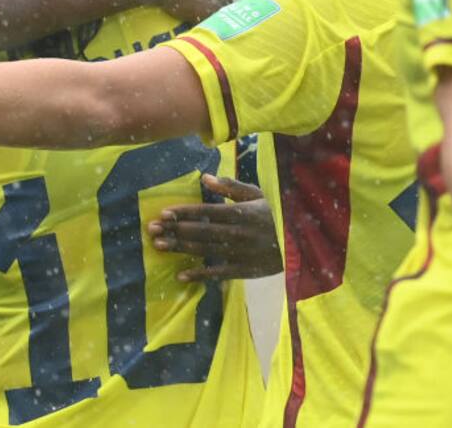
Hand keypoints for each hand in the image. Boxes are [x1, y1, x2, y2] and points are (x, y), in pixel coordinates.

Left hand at [146, 174, 281, 280]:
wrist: (300, 243)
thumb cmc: (274, 213)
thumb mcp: (257, 194)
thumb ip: (230, 187)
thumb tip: (205, 177)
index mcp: (240, 212)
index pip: (205, 212)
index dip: (183, 213)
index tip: (163, 214)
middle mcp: (237, 233)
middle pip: (200, 232)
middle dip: (174, 230)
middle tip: (151, 230)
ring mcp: (239, 253)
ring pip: (205, 251)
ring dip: (179, 249)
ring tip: (158, 247)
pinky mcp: (243, 270)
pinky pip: (218, 274)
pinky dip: (199, 275)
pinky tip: (181, 275)